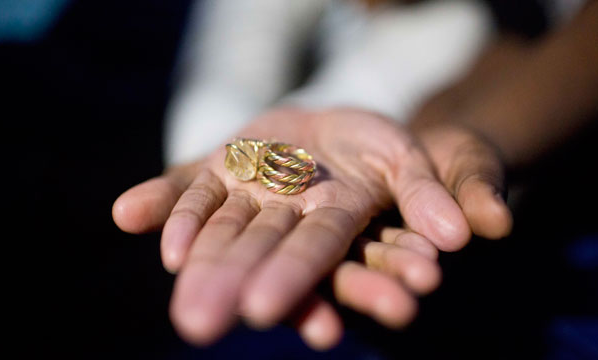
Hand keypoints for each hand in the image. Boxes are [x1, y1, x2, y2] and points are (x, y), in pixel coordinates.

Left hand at [113, 108, 470, 346]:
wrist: (333, 124)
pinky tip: (129, 215)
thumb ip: (428, 192)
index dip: (294, 276)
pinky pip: (187, 188)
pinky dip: (163, 203)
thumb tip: (468, 235)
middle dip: (230, 285)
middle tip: (198, 324)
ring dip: (195, 261)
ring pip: (219, 231)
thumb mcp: (408, 158)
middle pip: (257, 252)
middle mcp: (285, 215)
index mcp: (334, 216)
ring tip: (171, 297)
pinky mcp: (219, 169)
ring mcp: (248, 193)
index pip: (315, 251)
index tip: (264, 308)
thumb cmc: (378, 145)